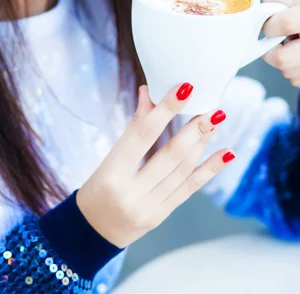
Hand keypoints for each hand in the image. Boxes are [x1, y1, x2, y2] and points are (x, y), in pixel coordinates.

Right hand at [76, 83, 233, 248]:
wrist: (95, 230)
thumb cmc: (99, 187)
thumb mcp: (109, 158)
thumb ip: (133, 129)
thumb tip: (148, 93)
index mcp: (113, 174)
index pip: (143, 135)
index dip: (165, 110)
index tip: (184, 89)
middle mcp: (133, 193)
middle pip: (171, 155)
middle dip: (194, 128)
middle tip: (210, 107)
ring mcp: (150, 208)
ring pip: (183, 170)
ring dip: (203, 142)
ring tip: (215, 120)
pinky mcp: (163, 216)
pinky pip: (190, 188)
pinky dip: (210, 169)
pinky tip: (226, 153)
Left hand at [262, 0, 299, 86]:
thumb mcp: (299, 7)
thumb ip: (282, 1)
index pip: (285, 23)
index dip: (270, 26)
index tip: (269, 26)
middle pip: (281, 59)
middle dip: (272, 51)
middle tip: (276, 42)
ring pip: (287, 71)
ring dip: (283, 61)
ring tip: (293, 47)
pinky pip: (295, 80)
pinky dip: (293, 70)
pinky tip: (299, 58)